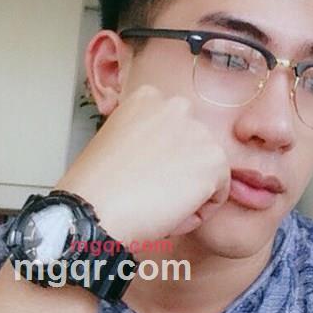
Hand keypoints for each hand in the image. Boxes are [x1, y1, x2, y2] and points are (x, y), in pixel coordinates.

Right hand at [55, 84, 230, 242]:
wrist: (95, 208)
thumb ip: (145, 136)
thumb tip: (164, 155)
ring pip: (206, 174)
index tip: (145, 175)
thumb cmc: (96, 186)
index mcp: (148, 97)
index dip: (162, 160)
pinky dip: (197, 213)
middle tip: (151, 193)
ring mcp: (198, 132)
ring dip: (188, 195)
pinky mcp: (214, 160)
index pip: (174, 131)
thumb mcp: (115, 140)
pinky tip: (169, 215)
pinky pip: (217, 196)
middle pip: (193, 149)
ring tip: (156, 205)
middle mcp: (177, 107)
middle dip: (179, 173)